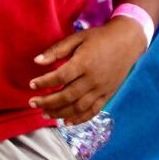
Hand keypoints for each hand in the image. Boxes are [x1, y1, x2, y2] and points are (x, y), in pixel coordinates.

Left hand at [29, 18, 145, 124]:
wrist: (127, 42)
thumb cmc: (98, 38)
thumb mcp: (76, 38)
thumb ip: (57, 50)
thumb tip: (37, 61)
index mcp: (84, 63)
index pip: (60, 77)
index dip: (44, 82)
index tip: (31, 85)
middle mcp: (93, 79)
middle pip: (68, 96)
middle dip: (48, 102)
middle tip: (32, 103)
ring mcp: (102, 89)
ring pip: (79, 107)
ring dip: (60, 113)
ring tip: (44, 114)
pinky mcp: (108, 95)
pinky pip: (93, 111)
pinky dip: (80, 119)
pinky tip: (67, 122)